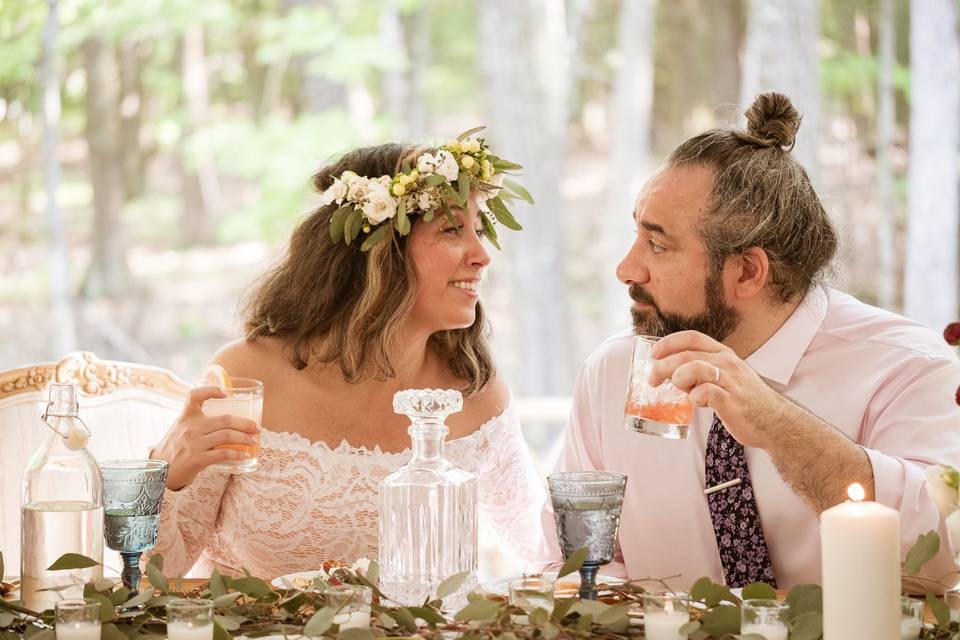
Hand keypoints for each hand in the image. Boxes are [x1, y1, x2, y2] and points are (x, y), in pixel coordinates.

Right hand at [150, 386, 259, 489]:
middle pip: (224, 419)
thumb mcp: (180, 430)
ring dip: (245, 439)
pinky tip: (244, 455)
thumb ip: (197, 424)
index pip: (194, 396)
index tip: (225, 393)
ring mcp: (193, 443)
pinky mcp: (197, 459)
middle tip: (256, 429)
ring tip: (253, 442)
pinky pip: (223, 453)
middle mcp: (190, 428)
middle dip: (245, 424)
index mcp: (185, 417)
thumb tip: (226, 424)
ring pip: (227, 435)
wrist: (157, 473)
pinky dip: (237, 454)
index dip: (211, 390)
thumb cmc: (173, 450)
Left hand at [648, 330, 789, 449]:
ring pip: (695, 367)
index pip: (692, 337)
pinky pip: (706, 392)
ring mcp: (731, 381)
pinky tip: (697, 403)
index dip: (669, 342)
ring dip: (679, 378)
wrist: (774, 422)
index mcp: (724, 354)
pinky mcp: (732, 401)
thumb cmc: (744, 400)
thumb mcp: (725, 377)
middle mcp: (728, 363)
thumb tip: (671, 373)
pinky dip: (695, 397)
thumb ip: (701, 372)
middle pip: (687, 354)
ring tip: (679, 389)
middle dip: (663, 366)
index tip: (654, 353)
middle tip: (652, 379)